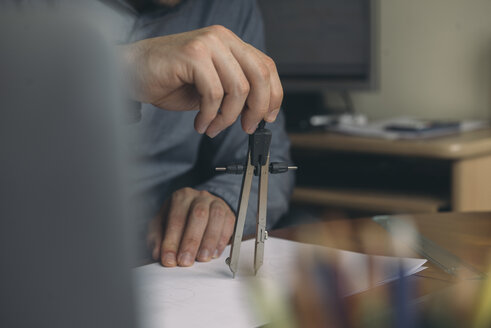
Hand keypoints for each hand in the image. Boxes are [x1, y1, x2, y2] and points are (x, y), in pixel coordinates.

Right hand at [122, 25, 282, 137]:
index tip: (267, 118)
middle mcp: (222, 38)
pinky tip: (200, 122)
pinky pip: (214, 93)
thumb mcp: (211, 86)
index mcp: (230, 43)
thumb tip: (258, 112)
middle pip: (260, 75)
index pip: (266, 66)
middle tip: (246, 128)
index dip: (273, 95)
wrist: (131, 72)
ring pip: (238, 88)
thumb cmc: (168, 80)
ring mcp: (207, 44)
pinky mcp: (192, 55)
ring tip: (213, 127)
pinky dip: (210, 115)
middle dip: (257, 109)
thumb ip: (234, 91)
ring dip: (228, 117)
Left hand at [147, 187, 235, 266]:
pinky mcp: (229, 213)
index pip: (176, 218)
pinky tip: (215, 253)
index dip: (172, 241)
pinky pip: (229, 224)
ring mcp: (217, 203)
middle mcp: (200, 197)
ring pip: (216, 218)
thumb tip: (157, 253)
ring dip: (209, 241)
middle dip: (191, 241)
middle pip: (198, 215)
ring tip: (202, 259)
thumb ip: (157, 237)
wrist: (197, 209)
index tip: (169, 259)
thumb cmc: (178, 218)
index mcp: (181, 197)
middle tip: (185, 261)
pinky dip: (222, 240)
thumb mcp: (162, 225)